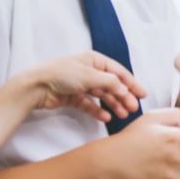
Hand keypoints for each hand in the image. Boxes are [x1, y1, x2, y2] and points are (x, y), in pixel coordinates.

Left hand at [30, 51, 145, 121]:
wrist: (36, 86)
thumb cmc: (61, 74)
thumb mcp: (90, 76)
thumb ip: (111, 83)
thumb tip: (125, 90)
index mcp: (94, 60)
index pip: (118, 72)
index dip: (132, 83)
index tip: (143, 94)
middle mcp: (89, 71)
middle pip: (112, 85)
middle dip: (124, 97)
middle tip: (133, 109)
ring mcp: (81, 85)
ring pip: (102, 96)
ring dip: (113, 105)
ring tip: (122, 115)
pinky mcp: (73, 97)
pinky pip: (90, 105)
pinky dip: (98, 111)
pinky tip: (105, 118)